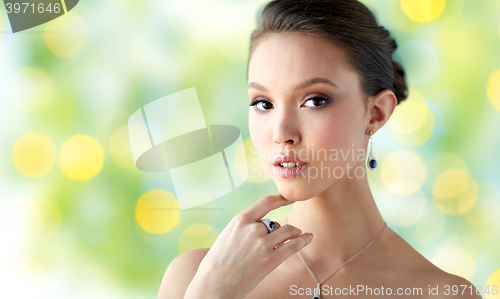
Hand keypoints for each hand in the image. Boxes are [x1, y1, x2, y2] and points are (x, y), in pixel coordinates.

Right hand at [184, 194, 312, 298]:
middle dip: (280, 229)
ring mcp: (263, 244)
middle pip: (277, 222)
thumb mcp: (229, 234)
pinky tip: (309, 237)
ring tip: (299, 234)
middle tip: (283, 235)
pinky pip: (293, 246)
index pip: (266, 202)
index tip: (290, 197)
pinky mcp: (271, 260)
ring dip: (295, 232)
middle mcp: (253, 229)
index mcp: (241, 219)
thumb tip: (268, 225)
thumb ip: (246, 226)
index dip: (281, 198)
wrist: (214, 284)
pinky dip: (303, 240)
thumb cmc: (219, 261)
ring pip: (288, 231)